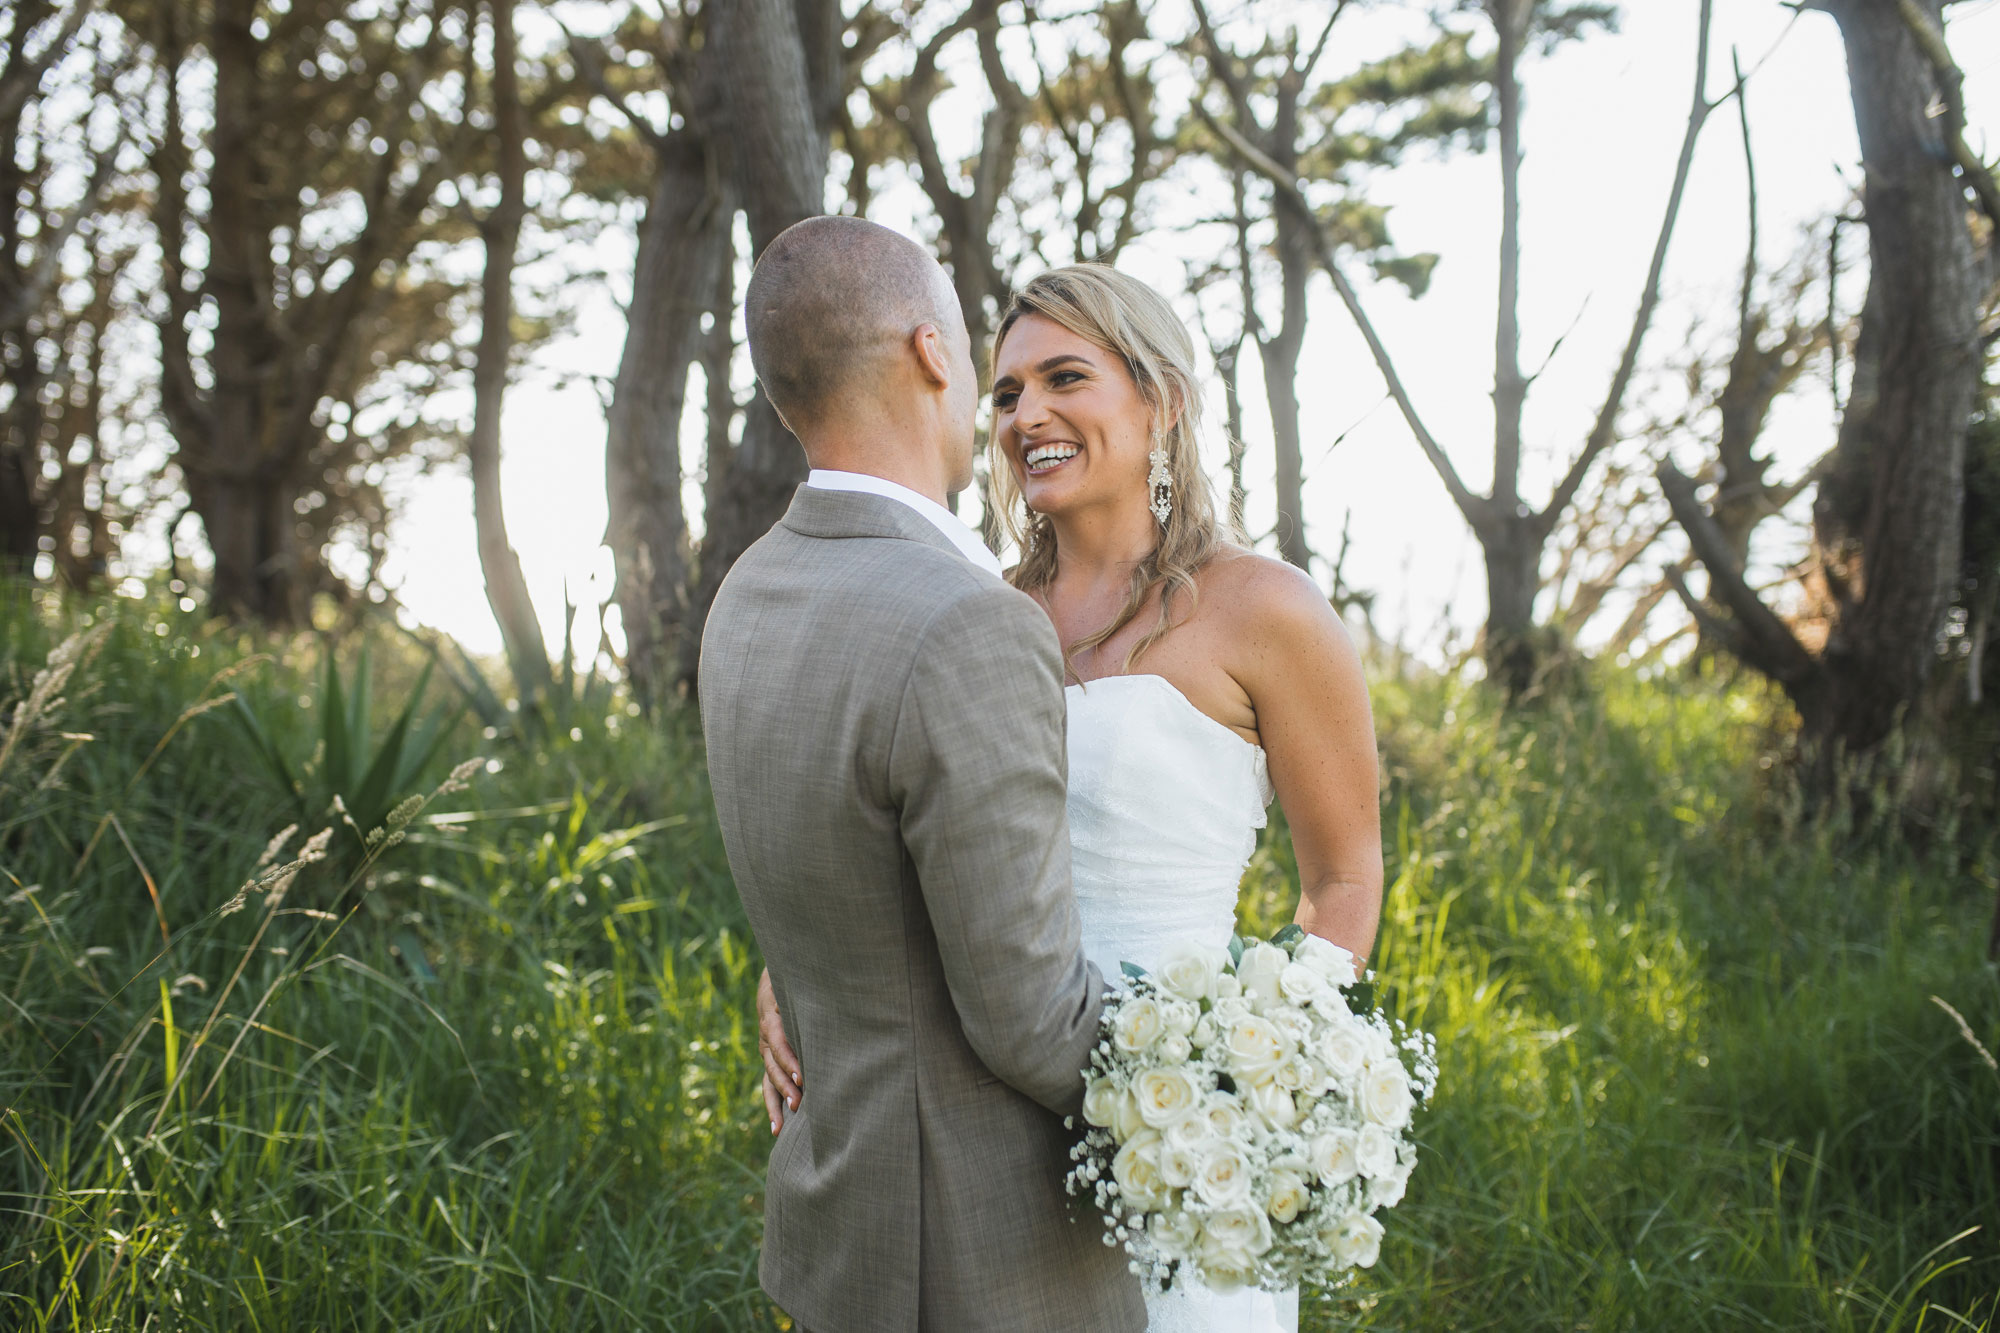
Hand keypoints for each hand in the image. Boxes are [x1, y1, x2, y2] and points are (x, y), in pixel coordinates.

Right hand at [758, 968, 801, 1133]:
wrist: (777, 978)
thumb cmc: (795, 983)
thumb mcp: (800, 986)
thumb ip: (812, 997)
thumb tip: (837, 1003)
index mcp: (772, 1019)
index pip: (778, 1042)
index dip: (789, 1060)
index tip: (801, 1077)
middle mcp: (766, 1038)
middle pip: (773, 1066)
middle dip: (786, 1086)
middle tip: (799, 1105)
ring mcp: (766, 1051)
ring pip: (768, 1081)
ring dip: (776, 1104)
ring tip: (780, 1128)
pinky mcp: (770, 1061)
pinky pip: (769, 1085)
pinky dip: (773, 1106)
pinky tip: (778, 1128)